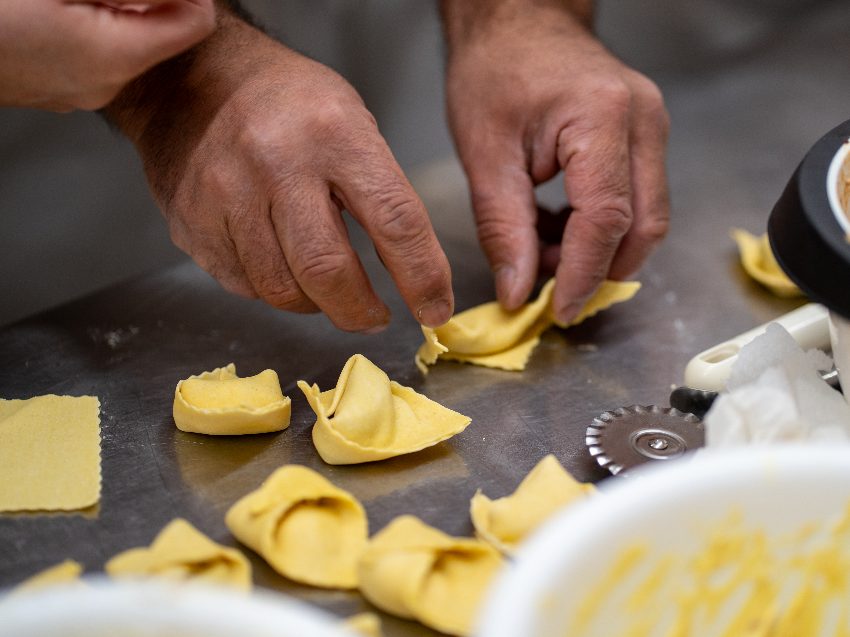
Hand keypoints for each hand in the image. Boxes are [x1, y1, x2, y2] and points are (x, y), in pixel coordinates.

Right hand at [0, 0, 214, 110]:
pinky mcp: (56, 88)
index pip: (196, 23)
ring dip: (118, 8)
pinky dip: (91, 23)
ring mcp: (80, 91)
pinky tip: (58, 6)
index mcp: (115, 55)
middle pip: (161, 31)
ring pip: (127, 40)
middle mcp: (106, 83)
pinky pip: (95, 52)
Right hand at [105, 14, 452, 332]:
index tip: (435, 309)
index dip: (422, 277)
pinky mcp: (191, 222)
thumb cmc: (289, 104)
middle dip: (359, 311)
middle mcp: (276, 163)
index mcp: (334, 133)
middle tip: (374, 319)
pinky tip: (282, 268)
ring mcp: (225, 194)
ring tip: (327, 291)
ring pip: (280, 289)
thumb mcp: (352, 123)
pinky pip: (243, 285)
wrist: (192, 78)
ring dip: (315, 304)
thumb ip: (381, 194)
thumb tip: (411, 273)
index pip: (395, 221)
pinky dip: (272, 290)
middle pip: (327, 270)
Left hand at [441, 0, 669, 322]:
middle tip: (551, 291)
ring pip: (647, 218)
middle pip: (644, 225)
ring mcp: (652, 127)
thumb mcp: (485, 156)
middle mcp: (644, 121)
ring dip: (600, 252)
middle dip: (599, 270)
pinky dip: (601, 229)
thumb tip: (518, 293)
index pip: (607, 218)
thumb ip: (504, 229)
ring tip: (543, 252)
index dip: (583, 274)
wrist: (516, 22)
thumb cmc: (494, 72)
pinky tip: (557, 229)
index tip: (558, 310)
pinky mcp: (645, 137)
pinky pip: (637, 200)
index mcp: (603, 118)